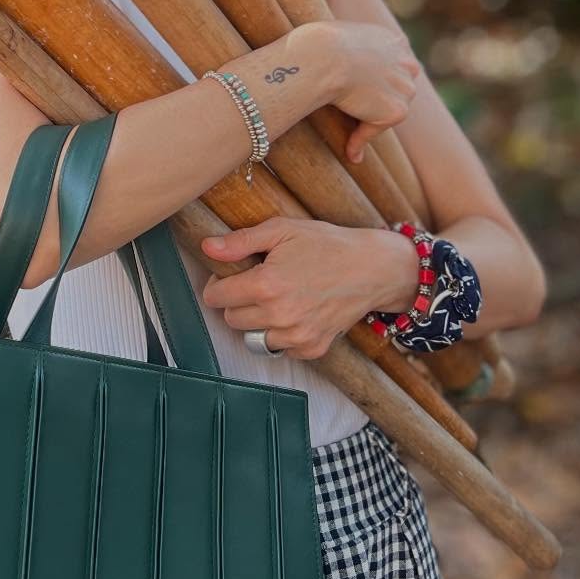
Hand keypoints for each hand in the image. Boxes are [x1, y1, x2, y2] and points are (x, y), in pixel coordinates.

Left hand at [197, 215, 421, 358]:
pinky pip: (280, 348)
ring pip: (252, 338)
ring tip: (274, 299)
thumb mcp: (282, 229)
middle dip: (236, 301)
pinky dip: (280, 334)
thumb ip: (241, 241)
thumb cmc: (327, 244)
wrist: (372, 269)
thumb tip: (207, 246)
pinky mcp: (312, 349)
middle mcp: (279, 316)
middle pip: (231, 319)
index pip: (216, 297)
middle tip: (255, 283)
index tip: (229, 275)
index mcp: (267, 285)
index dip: (217, 283)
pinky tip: (294, 312)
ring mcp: (297, 336)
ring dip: (256, 321)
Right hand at [288, 19, 420, 162]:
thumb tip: (328, 56)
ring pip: (389, 108)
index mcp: (393, 40)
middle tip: (361, 112)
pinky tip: (350, 153)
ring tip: (351, 136)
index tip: (368, 89)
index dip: (381, 77)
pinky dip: (361, 140)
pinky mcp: (396, 111)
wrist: (323, 57)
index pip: (396, 63)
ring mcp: (404, 87)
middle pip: (400, 87)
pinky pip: (375, 129)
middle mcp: (406, 62)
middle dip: (385, 99)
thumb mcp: (338, 35)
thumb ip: (348, 48)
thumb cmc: (318, 44)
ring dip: (372, 120)